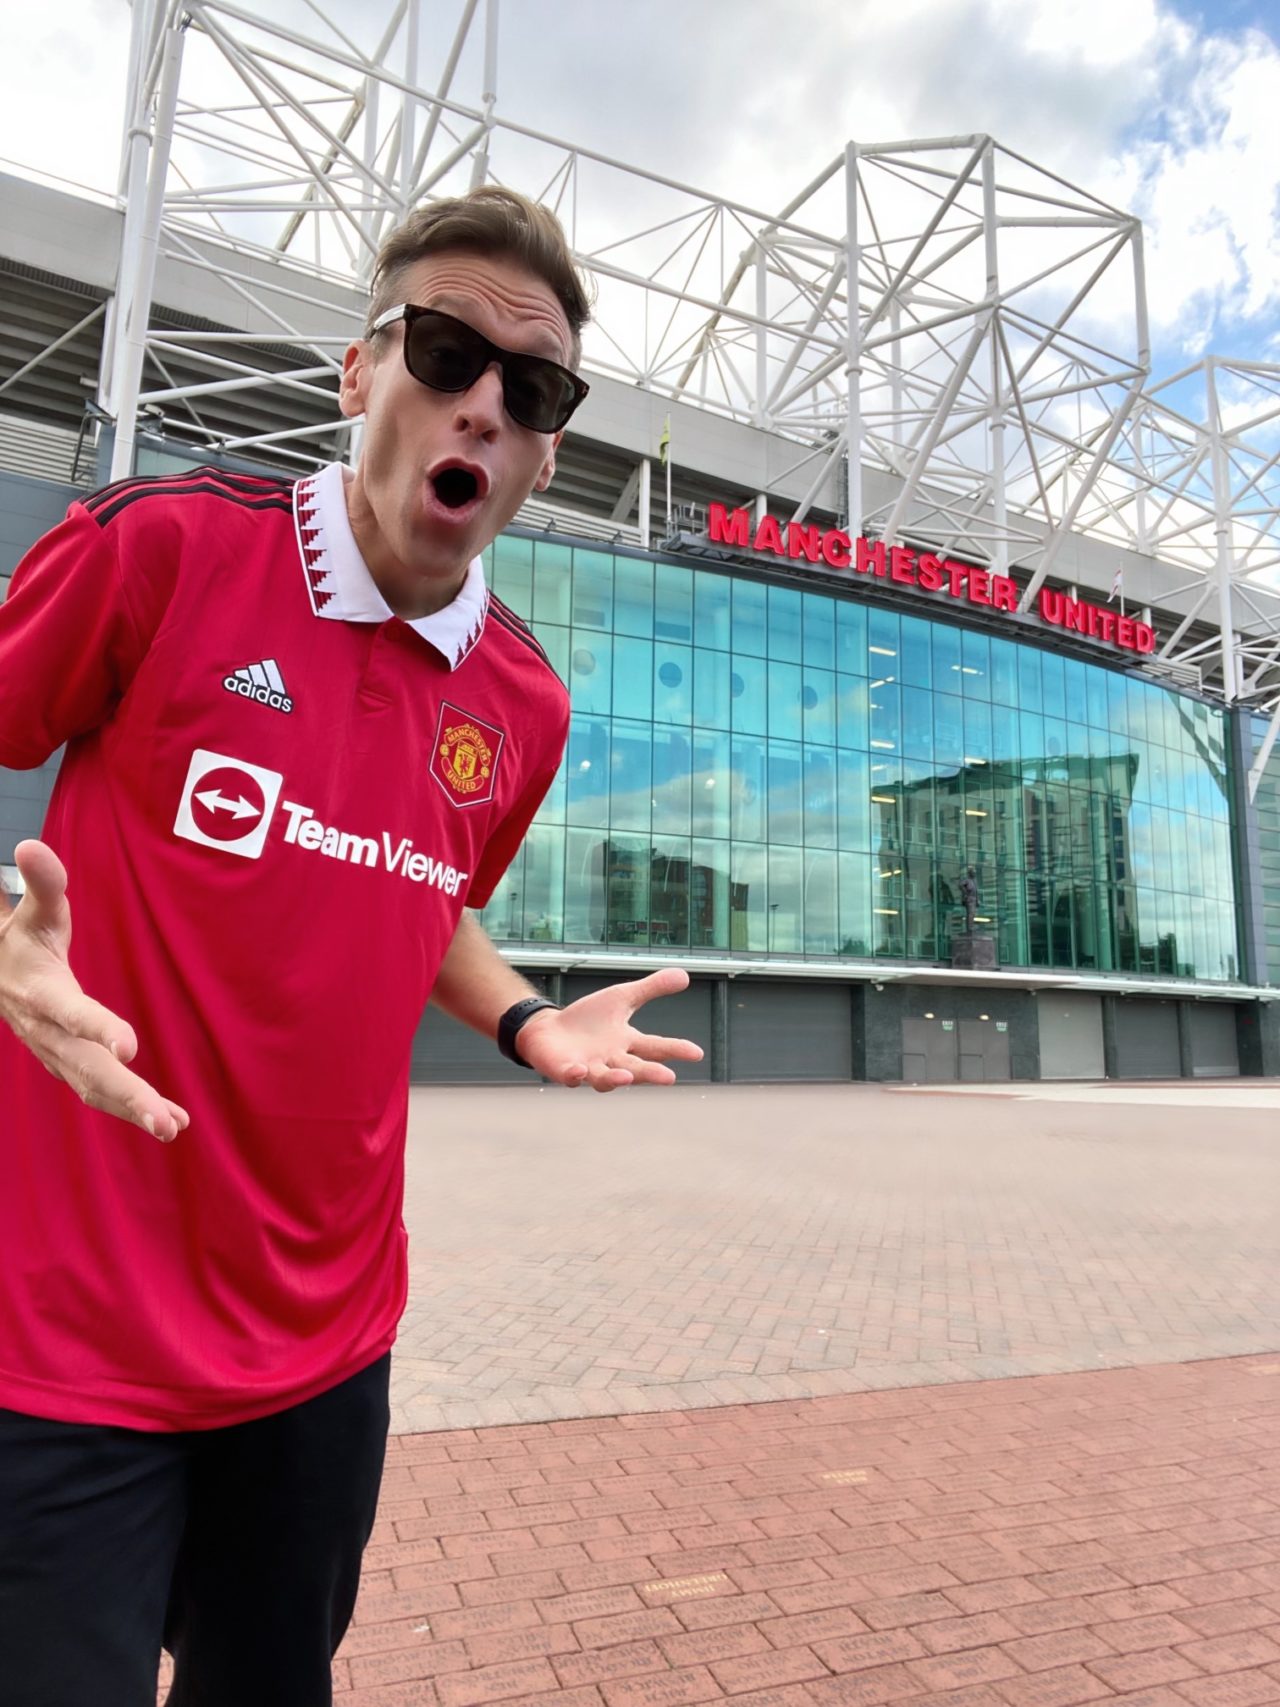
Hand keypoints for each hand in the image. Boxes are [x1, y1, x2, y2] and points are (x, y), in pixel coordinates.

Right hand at [0, 840, 188, 1141]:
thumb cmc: (22, 940)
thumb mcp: (33, 911)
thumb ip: (42, 884)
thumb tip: (32, 846)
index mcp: (43, 994)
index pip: (72, 1013)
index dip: (98, 1029)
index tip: (130, 1048)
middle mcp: (49, 1033)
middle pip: (89, 1068)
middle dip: (127, 1095)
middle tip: (164, 1120)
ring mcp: (58, 1054)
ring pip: (95, 1088)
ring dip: (133, 1110)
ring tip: (173, 1127)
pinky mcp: (69, 1065)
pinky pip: (100, 1092)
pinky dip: (132, 1109)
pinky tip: (172, 1121)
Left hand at [514, 967, 703, 1091]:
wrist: (550, 1029)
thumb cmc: (588, 1019)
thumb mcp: (621, 998)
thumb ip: (651, 989)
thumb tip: (684, 975)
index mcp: (627, 1043)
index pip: (655, 1047)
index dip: (675, 1050)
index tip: (696, 1053)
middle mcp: (612, 1061)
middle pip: (635, 1068)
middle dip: (651, 1073)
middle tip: (669, 1078)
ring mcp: (589, 1068)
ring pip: (605, 1078)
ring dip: (615, 1078)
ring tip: (626, 1076)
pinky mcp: (565, 1070)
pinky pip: (571, 1075)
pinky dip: (575, 1075)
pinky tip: (579, 1071)